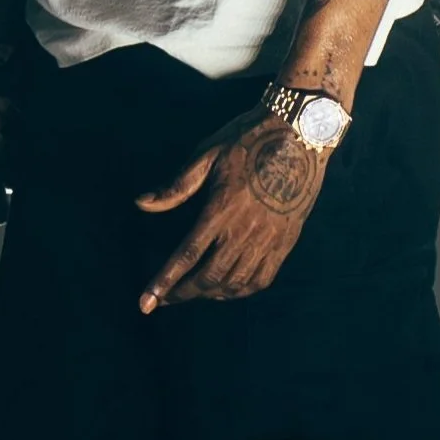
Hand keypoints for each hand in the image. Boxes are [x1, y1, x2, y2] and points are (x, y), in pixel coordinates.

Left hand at [133, 111, 326, 311]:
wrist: (299, 135)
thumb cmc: (248, 140)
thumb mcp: (207, 155)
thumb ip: (176, 186)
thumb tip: (141, 203)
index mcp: (221, 209)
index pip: (187, 256)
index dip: (164, 282)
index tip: (145, 304)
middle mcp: (245, 231)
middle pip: (210, 277)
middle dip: (184, 293)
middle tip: (166, 299)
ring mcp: (268, 239)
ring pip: (235, 283)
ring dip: (211, 294)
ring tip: (195, 292)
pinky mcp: (286, 242)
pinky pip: (262, 279)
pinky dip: (241, 291)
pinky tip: (229, 288)